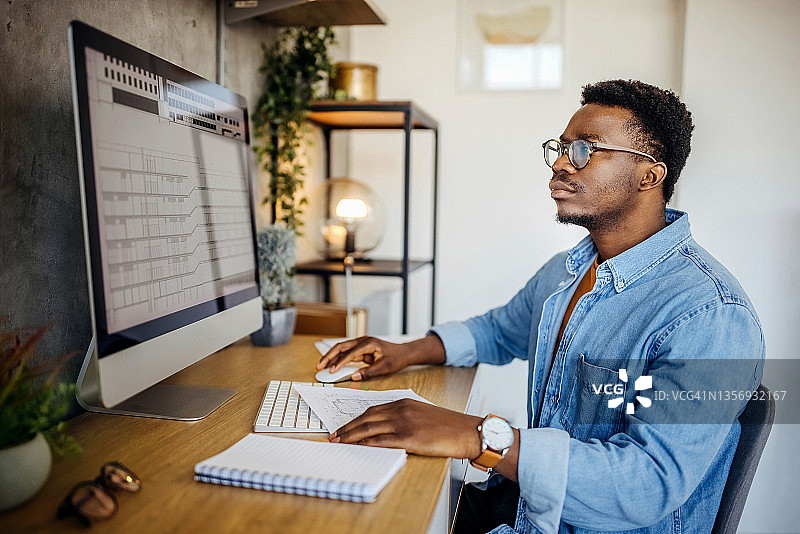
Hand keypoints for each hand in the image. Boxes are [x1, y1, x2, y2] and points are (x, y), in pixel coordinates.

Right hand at [316, 335, 444, 380]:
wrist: (404, 353)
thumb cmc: (396, 358)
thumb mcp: (384, 368)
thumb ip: (369, 372)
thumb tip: (354, 377)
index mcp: (369, 343)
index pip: (350, 353)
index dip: (340, 362)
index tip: (332, 371)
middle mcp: (363, 341)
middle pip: (341, 347)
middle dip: (329, 356)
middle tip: (319, 366)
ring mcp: (361, 344)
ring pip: (342, 349)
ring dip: (331, 357)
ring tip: (321, 366)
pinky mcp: (360, 349)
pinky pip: (347, 353)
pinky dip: (338, 359)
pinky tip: (331, 366)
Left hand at [328, 399, 482, 458]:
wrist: (466, 431)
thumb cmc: (447, 425)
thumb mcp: (422, 413)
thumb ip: (403, 417)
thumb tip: (385, 429)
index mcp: (403, 402)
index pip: (372, 410)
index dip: (355, 419)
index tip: (344, 426)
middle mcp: (401, 410)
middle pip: (366, 418)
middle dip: (347, 428)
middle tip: (333, 436)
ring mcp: (404, 423)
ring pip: (369, 429)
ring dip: (351, 436)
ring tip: (339, 443)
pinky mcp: (409, 438)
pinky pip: (381, 441)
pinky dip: (365, 445)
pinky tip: (357, 448)